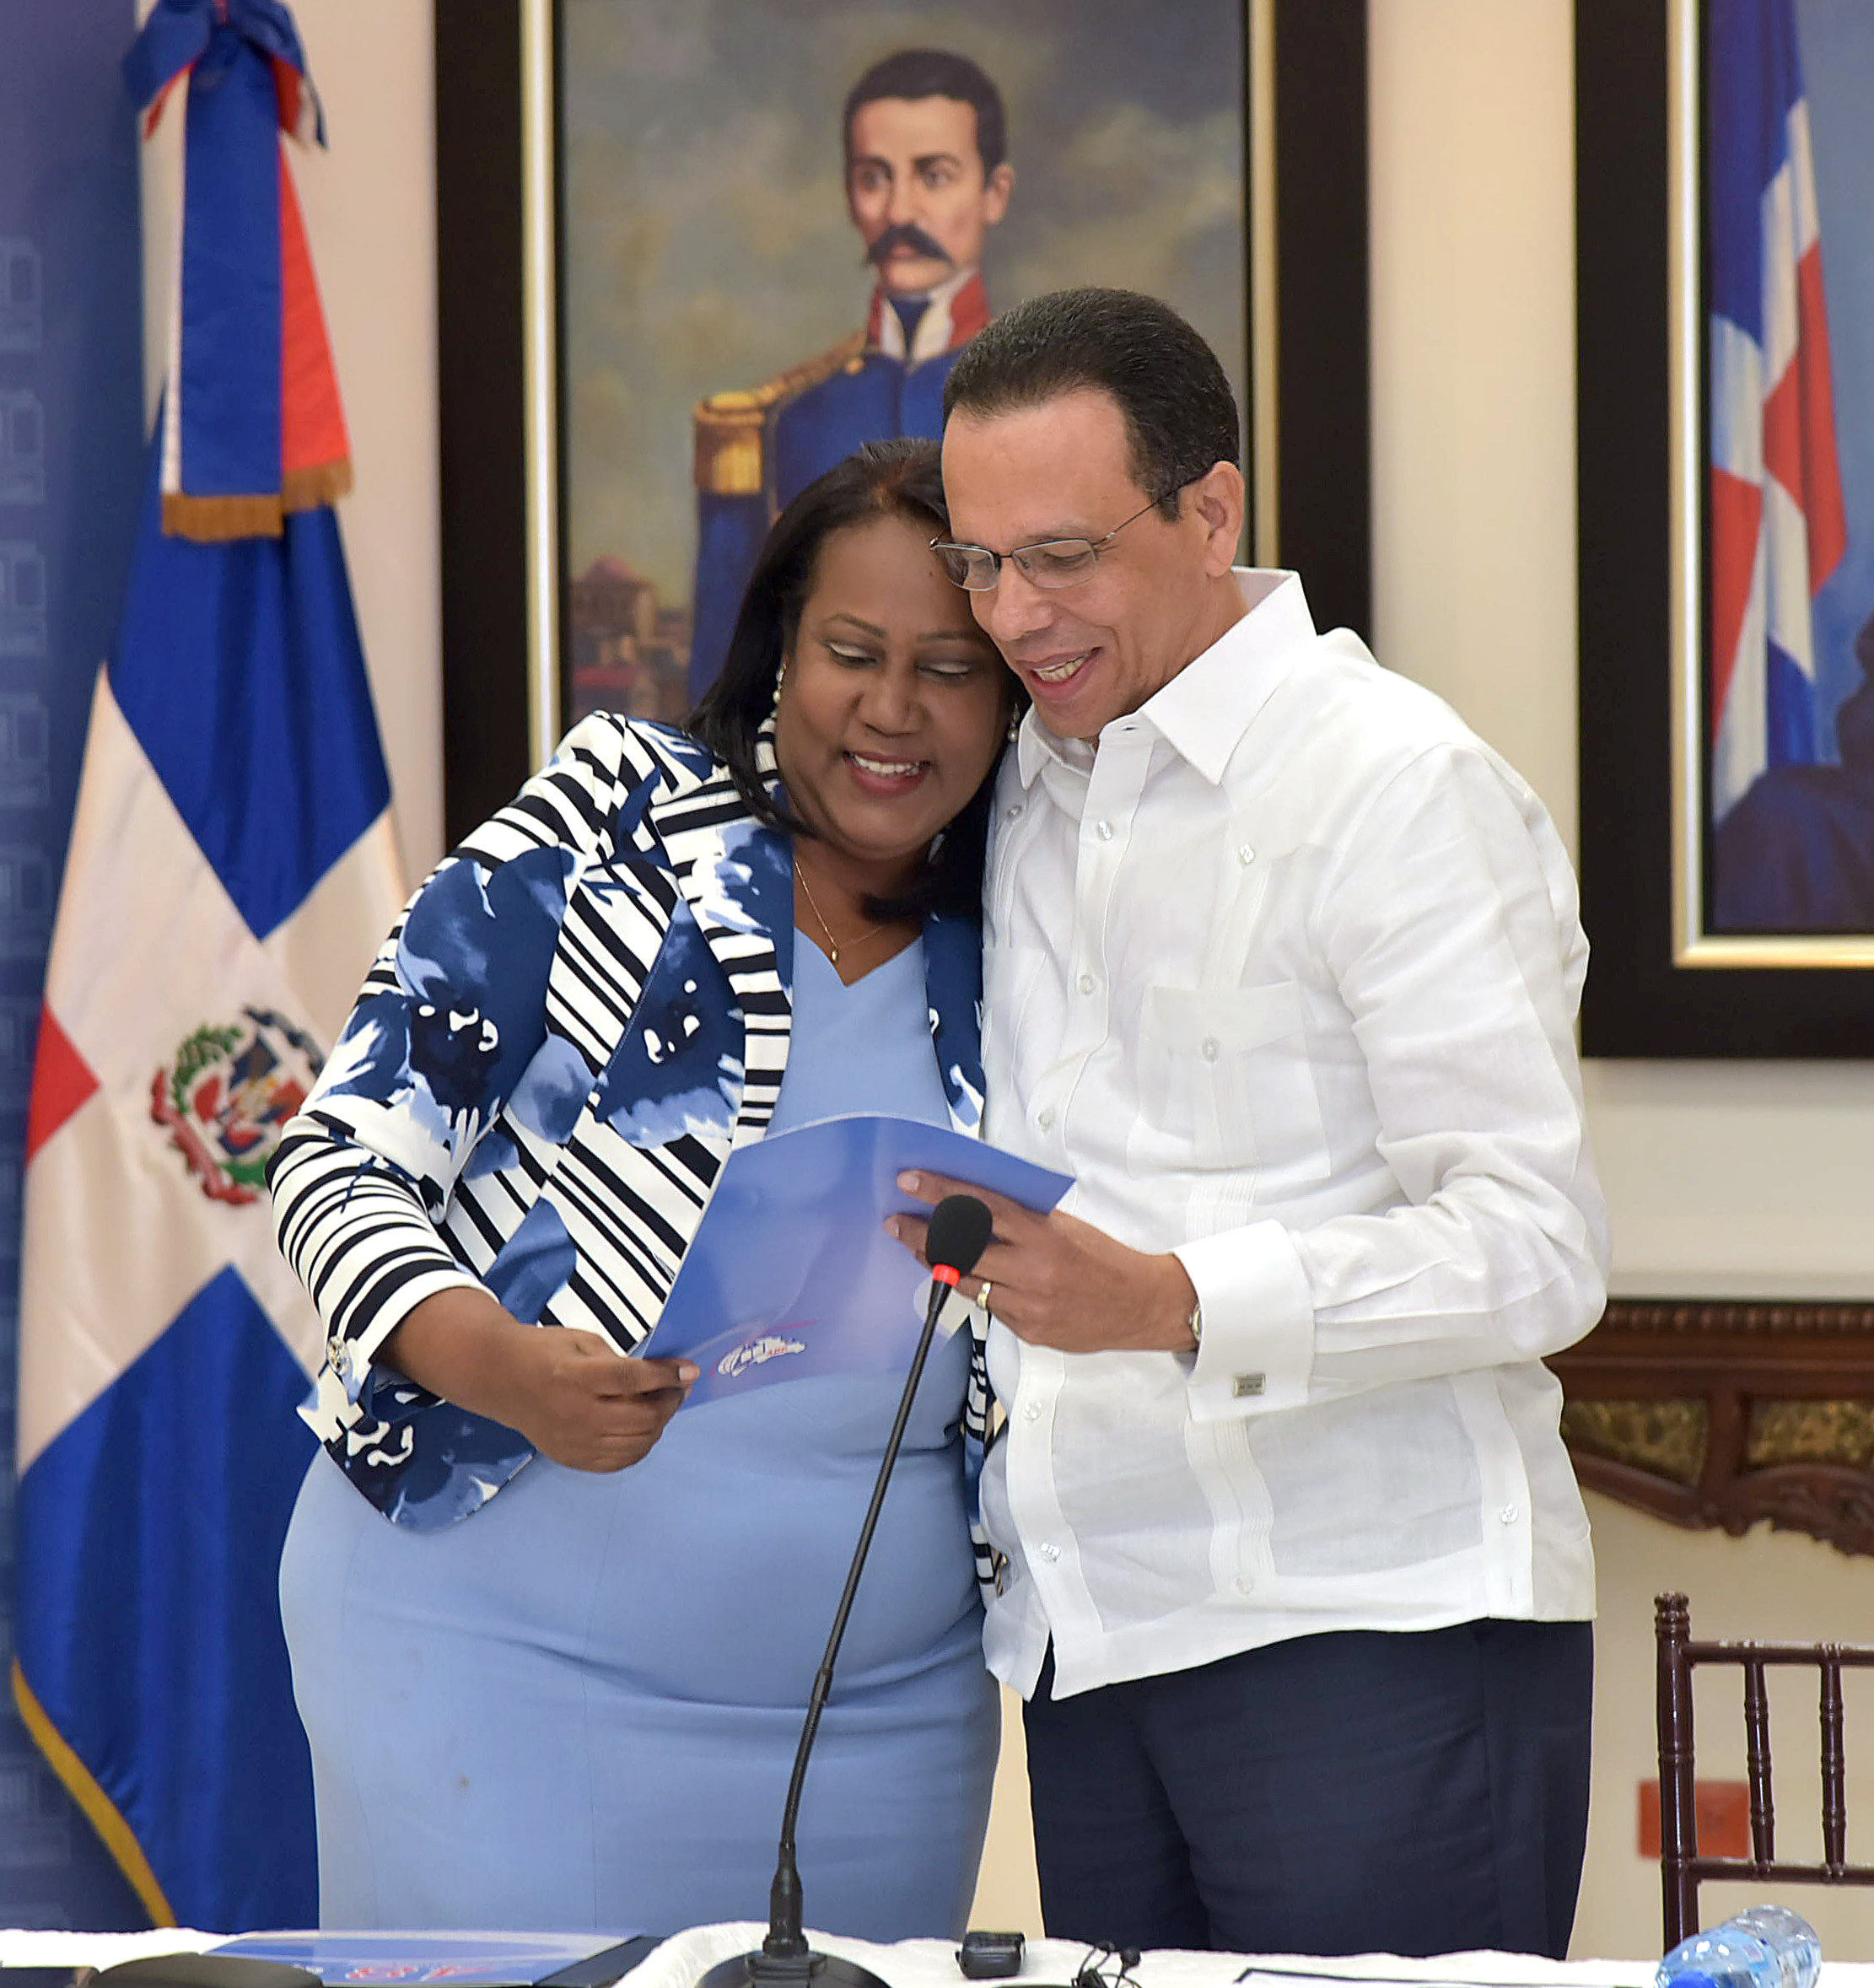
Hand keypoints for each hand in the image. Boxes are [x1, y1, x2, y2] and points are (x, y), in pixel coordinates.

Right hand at [381, 1291, 696, 1472]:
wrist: (501, 1379)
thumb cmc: (545, 1352)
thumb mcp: (583, 1341)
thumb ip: (619, 1362)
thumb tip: (660, 1379)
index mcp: (575, 1377)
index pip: (631, 1380)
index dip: (666, 1375)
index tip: (690, 1370)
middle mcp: (575, 1414)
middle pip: (640, 1417)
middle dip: (670, 1401)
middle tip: (679, 1387)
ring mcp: (573, 1442)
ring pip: (636, 1442)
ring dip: (659, 1424)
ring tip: (663, 1405)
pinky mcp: (571, 1458)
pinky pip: (619, 1461)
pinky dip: (640, 1446)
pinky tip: (645, 1428)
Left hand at [886, 1172, 1198, 1353]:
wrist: (1140, 1304)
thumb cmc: (1103, 1258)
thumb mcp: (1065, 1226)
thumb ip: (1023, 1220)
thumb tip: (976, 1207)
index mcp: (1042, 1234)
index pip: (980, 1208)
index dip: (940, 1193)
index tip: (910, 1181)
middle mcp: (1031, 1270)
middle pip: (960, 1250)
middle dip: (921, 1235)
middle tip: (898, 1223)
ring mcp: (1027, 1305)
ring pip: (966, 1283)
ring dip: (939, 1264)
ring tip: (922, 1249)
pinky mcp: (1027, 1330)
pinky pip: (989, 1308)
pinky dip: (978, 1290)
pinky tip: (974, 1279)